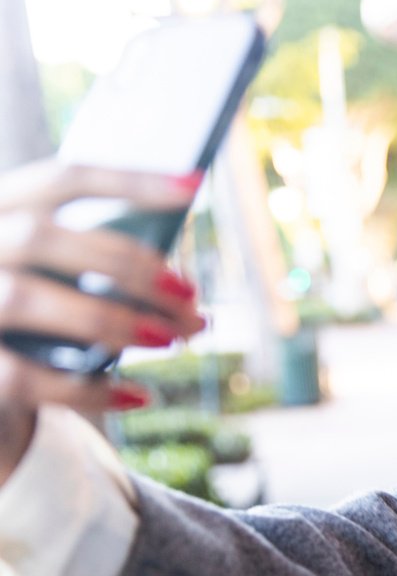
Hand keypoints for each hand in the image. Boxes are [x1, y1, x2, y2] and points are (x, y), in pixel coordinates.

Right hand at [0, 159, 205, 420]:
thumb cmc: (31, 321)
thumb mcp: (54, 280)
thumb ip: (93, 266)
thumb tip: (176, 285)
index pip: (60, 180)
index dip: (127, 182)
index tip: (193, 187)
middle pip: (44, 237)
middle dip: (127, 266)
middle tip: (190, 294)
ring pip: (26, 298)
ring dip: (109, 318)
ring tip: (171, 338)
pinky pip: (23, 377)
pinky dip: (86, 389)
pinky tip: (138, 395)